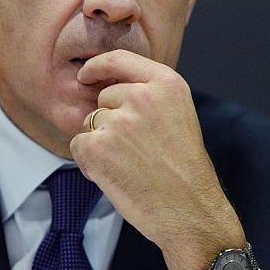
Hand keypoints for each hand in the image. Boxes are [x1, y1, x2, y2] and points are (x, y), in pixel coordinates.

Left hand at [71, 50, 246, 269]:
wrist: (190, 210)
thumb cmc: (185, 169)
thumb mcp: (179, 115)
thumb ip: (149, 95)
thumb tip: (107, 87)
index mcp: (167, 84)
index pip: (120, 59)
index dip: (98, 66)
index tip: (86, 74)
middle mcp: (142, 96)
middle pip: (104, 97)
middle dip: (110, 119)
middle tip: (136, 149)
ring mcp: (119, 121)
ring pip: (91, 122)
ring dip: (101, 142)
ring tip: (129, 164)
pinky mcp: (99, 147)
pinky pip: (79, 144)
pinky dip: (89, 161)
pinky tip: (114, 175)